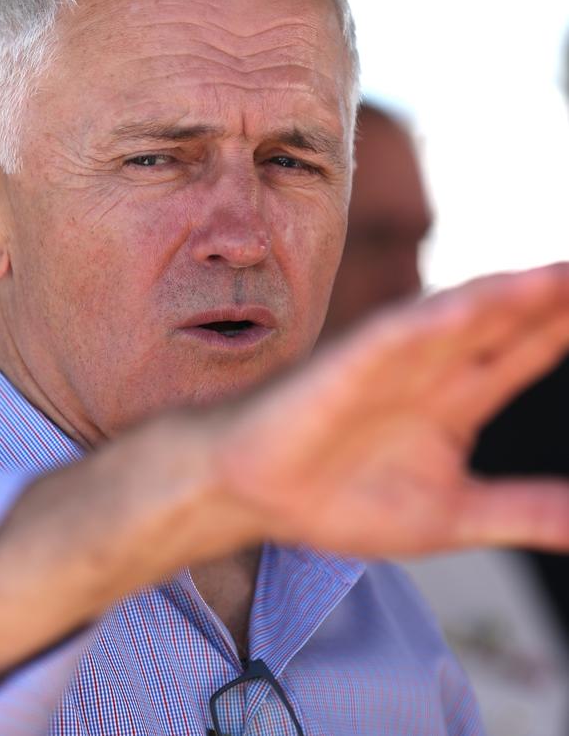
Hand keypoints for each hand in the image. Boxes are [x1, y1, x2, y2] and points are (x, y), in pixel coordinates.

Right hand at [214, 263, 568, 555]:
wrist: (258, 494)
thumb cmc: (342, 498)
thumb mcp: (453, 516)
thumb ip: (523, 511)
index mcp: (459, 400)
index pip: (527, 351)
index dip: (567, 326)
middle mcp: (432, 370)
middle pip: (504, 323)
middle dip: (553, 299)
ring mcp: (390, 364)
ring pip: (456, 319)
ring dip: (505, 297)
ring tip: (558, 279)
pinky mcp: (344, 369)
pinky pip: (390, 341)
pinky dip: (427, 326)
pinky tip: (466, 312)